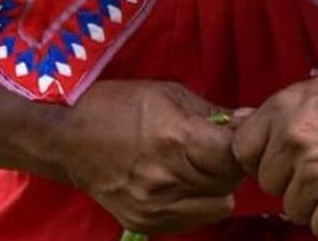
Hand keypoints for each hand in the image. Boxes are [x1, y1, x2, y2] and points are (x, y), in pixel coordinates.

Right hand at [55, 80, 242, 234]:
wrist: (67, 140)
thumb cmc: (118, 105)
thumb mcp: (168, 93)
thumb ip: (212, 112)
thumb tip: (250, 120)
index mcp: (175, 140)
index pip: (234, 156)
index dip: (240, 144)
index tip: (233, 135)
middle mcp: (167, 179)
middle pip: (229, 183)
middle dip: (230, 165)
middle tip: (216, 149)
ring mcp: (155, 207)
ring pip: (218, 207)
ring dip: (217, 188)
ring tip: (199, 167)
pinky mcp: (145, 224)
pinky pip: (194, 220)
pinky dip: (197, 203)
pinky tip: (181, 183)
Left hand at [232, 60, 317, 238]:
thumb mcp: (317, 89)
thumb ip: (277, 113)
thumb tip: (237, 122)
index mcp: (281, 109)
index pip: (241, 150)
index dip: (260, 158)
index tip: (280, 158)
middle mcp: (292, 141)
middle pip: (268, 184)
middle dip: (290, 181)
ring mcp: (317, 173)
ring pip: (293, 209)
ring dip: (315, 202)